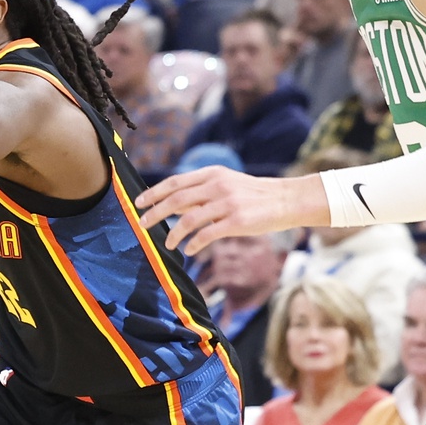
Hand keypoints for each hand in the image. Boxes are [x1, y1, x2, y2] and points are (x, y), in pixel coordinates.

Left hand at [136, 167, 328, 256]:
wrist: (287, 200)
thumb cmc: (253, 195)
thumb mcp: (226, 184)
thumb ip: (200, 192)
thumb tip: (169, 204)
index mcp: (213, 174)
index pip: (175, 182)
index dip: (154, 192)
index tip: (138, 203)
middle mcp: (218, 186)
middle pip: (176, 199)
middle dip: (155, 213)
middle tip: (141, 224)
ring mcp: (228, 203)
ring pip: (188, 219)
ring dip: (173, 233)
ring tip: (167, 244)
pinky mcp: (237, 221)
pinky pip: (206, 234)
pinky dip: (193, 243)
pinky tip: (189, 250)